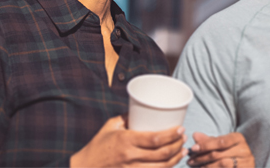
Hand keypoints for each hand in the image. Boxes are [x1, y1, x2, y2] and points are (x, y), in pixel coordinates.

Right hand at [70, 115, 186, 166]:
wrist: (85, 167)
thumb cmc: (98, 145)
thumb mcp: (110, 126)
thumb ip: (126, 117)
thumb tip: (142, 108)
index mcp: (126, 141)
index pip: (155, 139)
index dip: (171, 135)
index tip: (181, 129)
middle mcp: (131, 157)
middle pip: (162, 153)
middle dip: (177, 145)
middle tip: (184, 138)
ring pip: (161, 167)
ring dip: (176, 159)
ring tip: (183, 150)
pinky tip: (172, 164)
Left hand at [187, 132, 254, 167]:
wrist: (244, 165)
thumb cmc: (231, 152)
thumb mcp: (221, 144)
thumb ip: (209, 141)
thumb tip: (195, 135)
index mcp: (238, 138)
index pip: (220, 141)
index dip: (206, 145)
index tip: (193, 148)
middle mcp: (244, 150)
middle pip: (219, 154)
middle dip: (202, 158)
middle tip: (190, 161)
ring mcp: (246, 162)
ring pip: (222, 164)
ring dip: (206, 167)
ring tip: (196, 166)